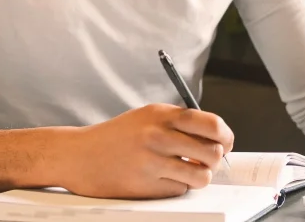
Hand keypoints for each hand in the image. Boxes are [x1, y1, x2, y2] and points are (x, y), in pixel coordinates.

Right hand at [52, 103, 234, 198]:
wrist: (78, 155)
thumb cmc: (116, 137)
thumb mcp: (147, 116)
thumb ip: (179, 123)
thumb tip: (217, 138)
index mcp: (162, 114)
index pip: (213, 124)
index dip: (226, 137)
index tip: (226, 143)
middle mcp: (159, 135)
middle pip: (213, 153)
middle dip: (215, 160)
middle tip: (205, 161)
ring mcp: (152, 162)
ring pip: (202, 176)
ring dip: (199, 177)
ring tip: (186, 172)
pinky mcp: (146, 186)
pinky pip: (180, 190)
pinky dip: (177, 187)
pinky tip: (161, 179)